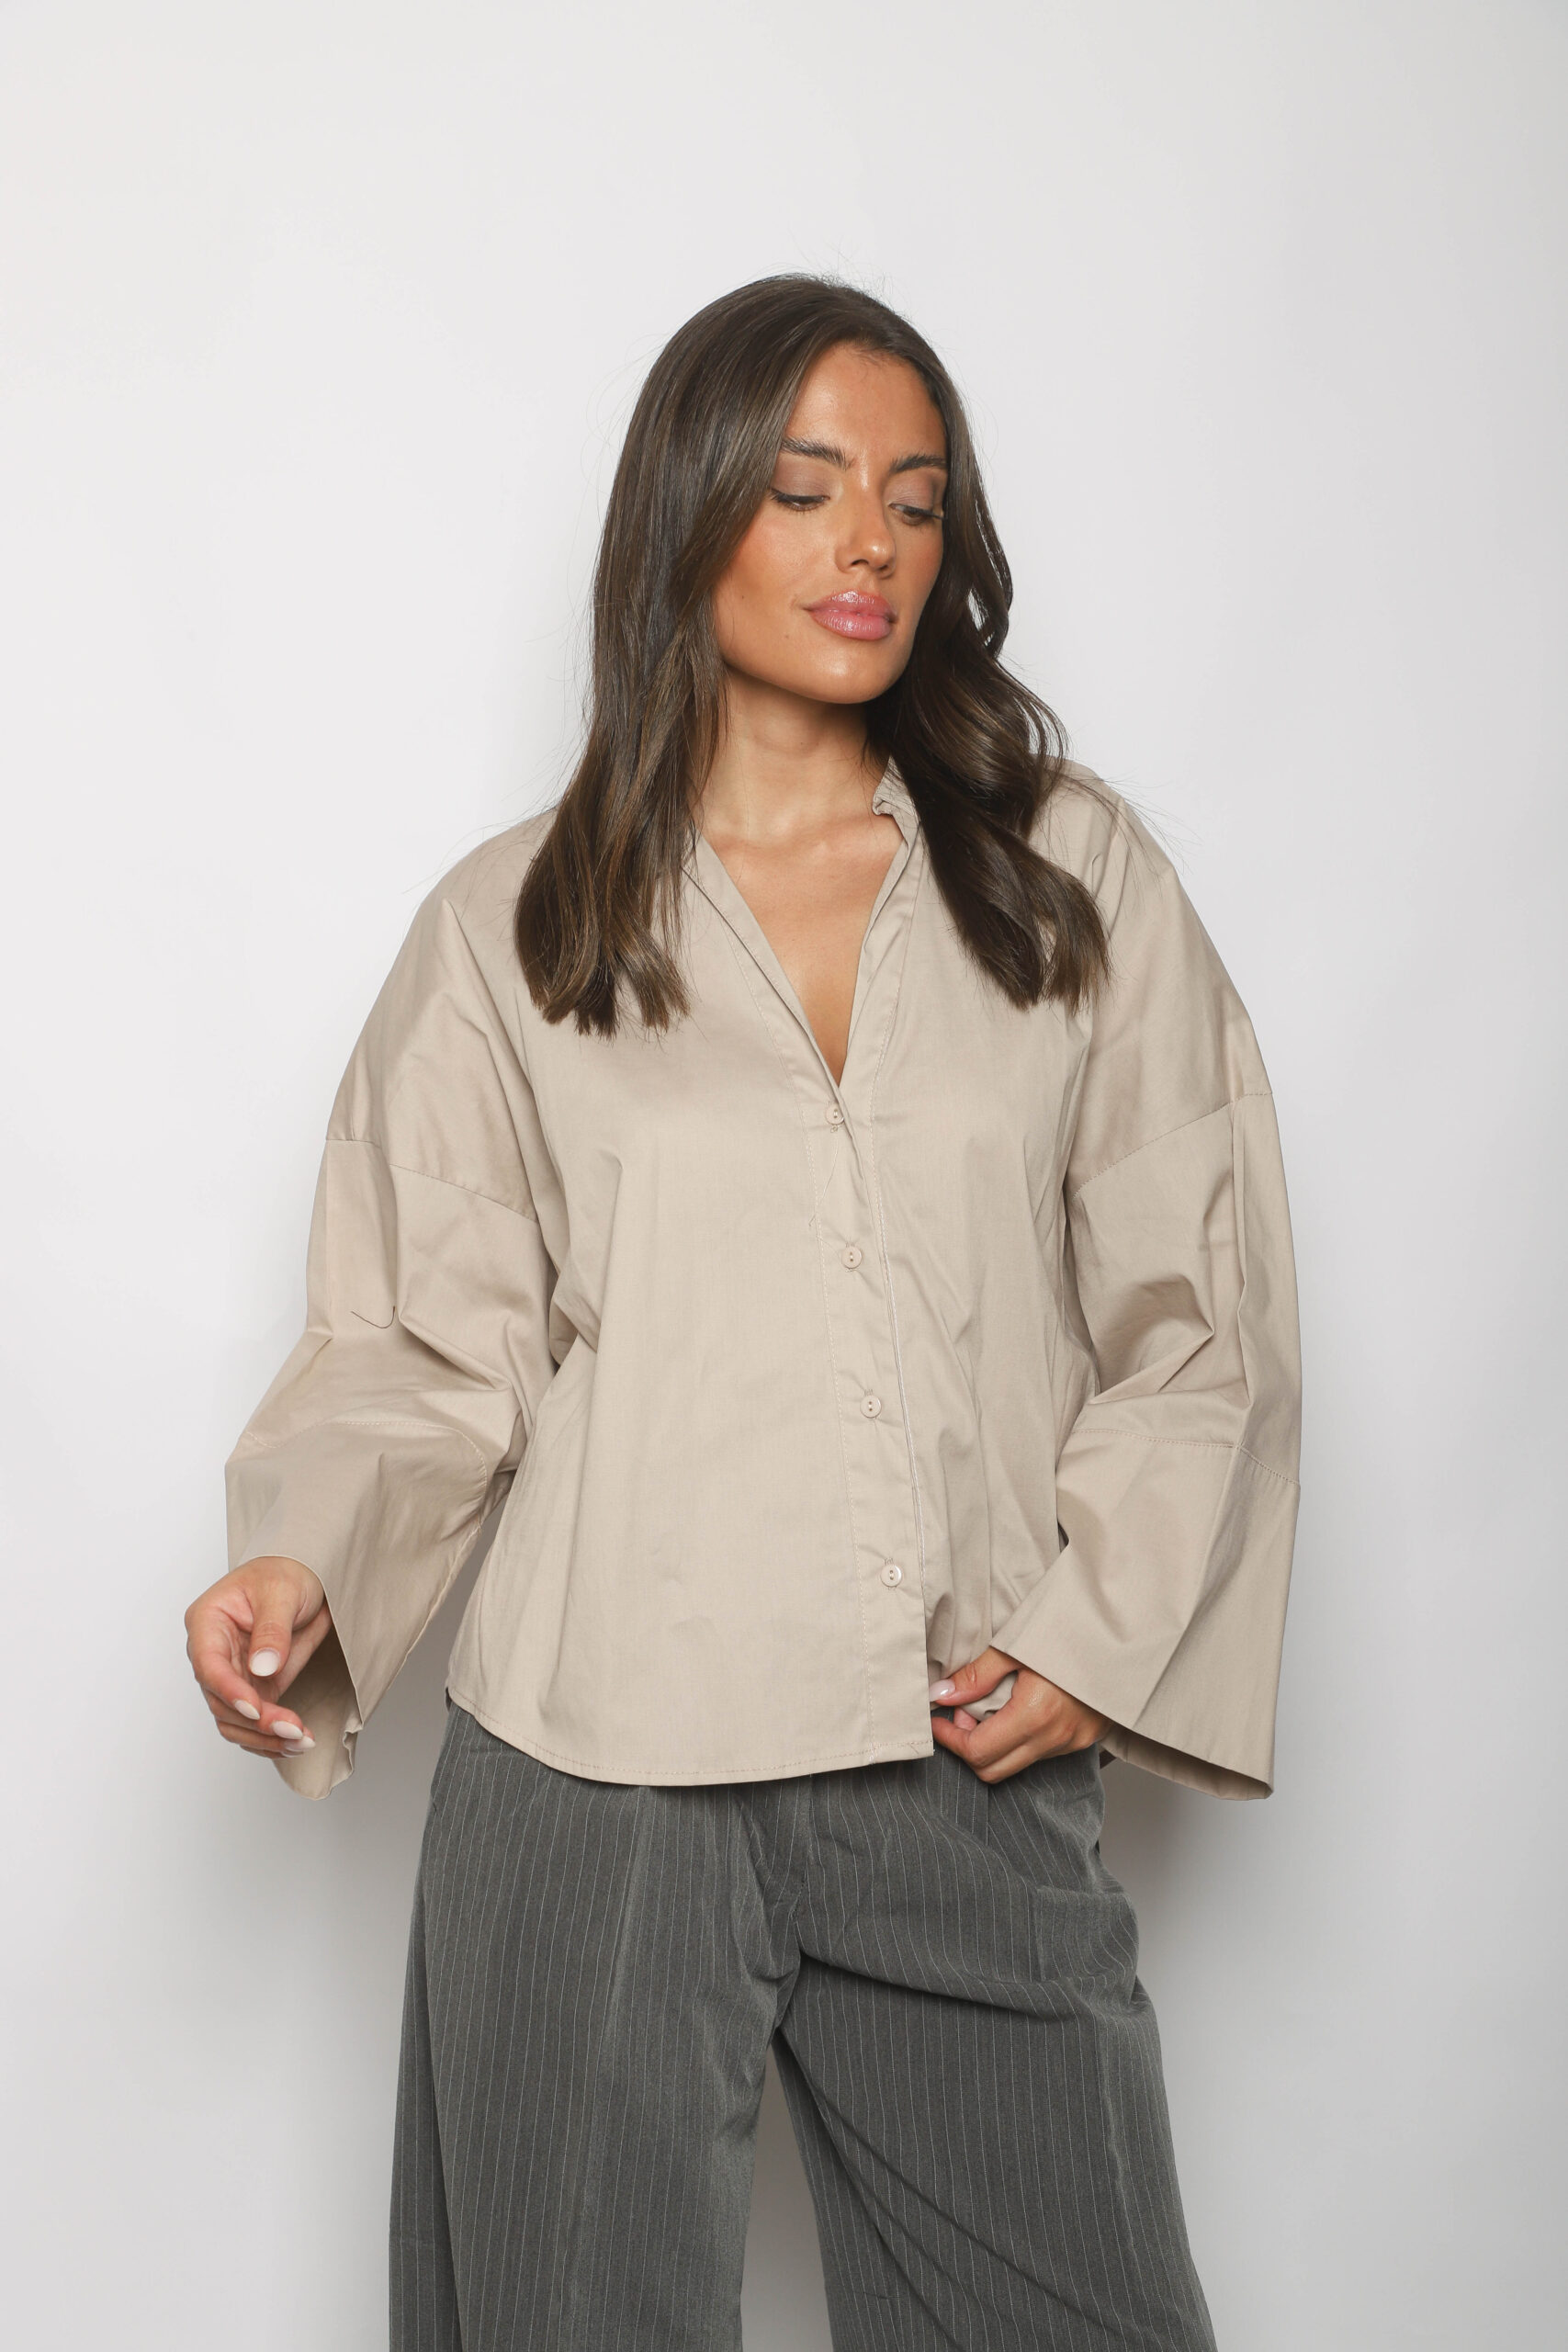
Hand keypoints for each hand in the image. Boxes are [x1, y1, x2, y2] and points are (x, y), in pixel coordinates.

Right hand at [184, 1557, 331, 1761]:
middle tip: (294, 1729)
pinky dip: (271, 1738)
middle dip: (257, 1721)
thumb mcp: (282, 1591)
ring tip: (301, 1742)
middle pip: (220, 1701)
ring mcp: (231, 1675)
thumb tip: (262, 1667)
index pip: (208, 1664)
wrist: (303, 1577)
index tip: (255, 1709)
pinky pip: (252, 1724)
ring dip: (265, 1738)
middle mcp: (212, 1653)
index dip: (229, 1691)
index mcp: (207, 1621)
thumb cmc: (285, 1573)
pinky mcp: (252, 1689)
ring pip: (234, 1721)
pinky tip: (295, 1743)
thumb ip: (272, 1629)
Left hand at [928, 1647, 1108, 1783]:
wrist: (1125, 1627)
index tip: (939, 1720)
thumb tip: (943, 1694)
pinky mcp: (1084, 1737)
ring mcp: (1073, 1741)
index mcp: (1037, 1715)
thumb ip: (977, 1675)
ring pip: (1018, 1763)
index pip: (979, 1752)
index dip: (950, 1740)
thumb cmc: (1074, 1629)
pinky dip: (1020, 1737)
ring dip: (995, 1742)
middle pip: (994, 1770)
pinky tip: (1018, 1707)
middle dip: (969, 1747)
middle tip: (961, 1714)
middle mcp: (1056, 1737)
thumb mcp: (1017, 1644)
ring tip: (991, 1704)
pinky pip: (1041, 1752)